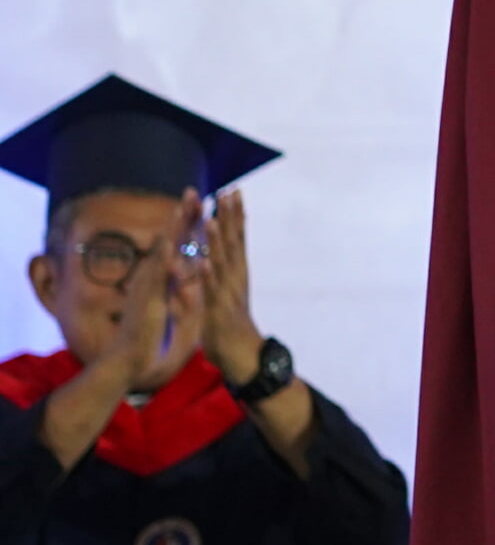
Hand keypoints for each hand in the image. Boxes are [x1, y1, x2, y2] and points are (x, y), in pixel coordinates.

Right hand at [104, 195, 202, 393]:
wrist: (128, 359)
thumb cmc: (147, 332)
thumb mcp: (167, 302)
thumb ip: (176, 285)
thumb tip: (185, 271)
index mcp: (159, 276)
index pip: (175, 243)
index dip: (187, 221)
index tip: (199, 198)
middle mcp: (151, 277)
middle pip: (168, 241)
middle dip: (180, 216)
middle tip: (192, 190)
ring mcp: (148, 288)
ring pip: (162, 254)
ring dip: (172, 232)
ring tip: (183, 209)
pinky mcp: (148, 303)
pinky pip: (158, 282)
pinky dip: (168, 266)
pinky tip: (176, 250)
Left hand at [200, 190, 264, 387]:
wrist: (240, 354)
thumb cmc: (228, 323)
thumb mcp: (223, 292)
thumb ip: (217, 271)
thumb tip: (211, 252)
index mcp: (235, 271)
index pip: (236, 236)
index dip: (234, 214)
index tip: (233, 190)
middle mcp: (235, 278)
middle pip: (233, 243)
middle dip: (231, 217)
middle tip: (229, 192)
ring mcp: (227, 293)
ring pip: (221, 263)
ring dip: (217, 243)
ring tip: (212, 221)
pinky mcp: (217, 311)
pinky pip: (210, 292)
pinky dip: (208, 276)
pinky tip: (204, 262)